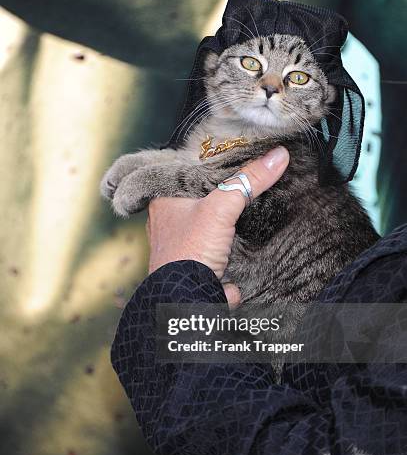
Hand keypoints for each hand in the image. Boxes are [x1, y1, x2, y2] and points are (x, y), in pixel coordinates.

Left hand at [146, 147, 288, 304]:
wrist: (186, 302)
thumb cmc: (191, 252)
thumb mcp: (222, 209)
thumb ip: (249, 181)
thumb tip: (279, 155)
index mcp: (163, 200)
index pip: (186, 169)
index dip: (210, 161)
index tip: (236, 152)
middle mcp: (166, 219)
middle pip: (200, 195)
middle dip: (222, 192)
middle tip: (249, 177)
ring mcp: (178, 243)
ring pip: (207, 220)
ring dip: (225, 219)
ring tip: (250, 203)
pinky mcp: (192, 263)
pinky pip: (212, 244)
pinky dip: (226, 243)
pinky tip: (242, 238)